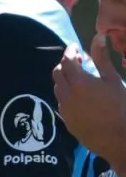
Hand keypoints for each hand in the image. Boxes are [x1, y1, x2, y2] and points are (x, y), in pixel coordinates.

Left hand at [53, 35, 125, 166]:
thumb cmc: (120, 107)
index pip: (66, 60)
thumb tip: (97, 37)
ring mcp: (64, 109)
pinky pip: (61, 102)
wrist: (118, 139)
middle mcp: (66, 94)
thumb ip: (101, 58)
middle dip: (65, 65)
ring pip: (57, 88)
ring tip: (79, 78)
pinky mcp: (66, 121)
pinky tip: (79, 96)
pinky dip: (66, 94)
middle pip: (57, 73)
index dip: (70, 52)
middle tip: (77, 61)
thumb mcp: (113, 80)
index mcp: (79, 82)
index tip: (75, 47)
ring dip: (64, 80)